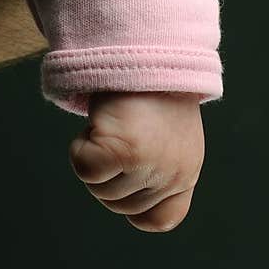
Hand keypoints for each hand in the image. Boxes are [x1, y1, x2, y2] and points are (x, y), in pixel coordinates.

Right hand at [69, 91, 203, 232]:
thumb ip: (156, 169)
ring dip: (94, 156)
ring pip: (99, 189)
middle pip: (119, 205)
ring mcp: (151, 165)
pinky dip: (80, 147)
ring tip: (112, 122)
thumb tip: (126, 199)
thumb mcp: (166, 137)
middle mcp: (174, 174)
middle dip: (107, 174)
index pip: (161, 220)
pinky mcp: (124, 152)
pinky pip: (86, 171)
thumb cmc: (151, 91)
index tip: (125, 172)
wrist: (148, 48)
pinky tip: (98, 122)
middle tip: (116, 134)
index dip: (134, 205)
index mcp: (187, 172)